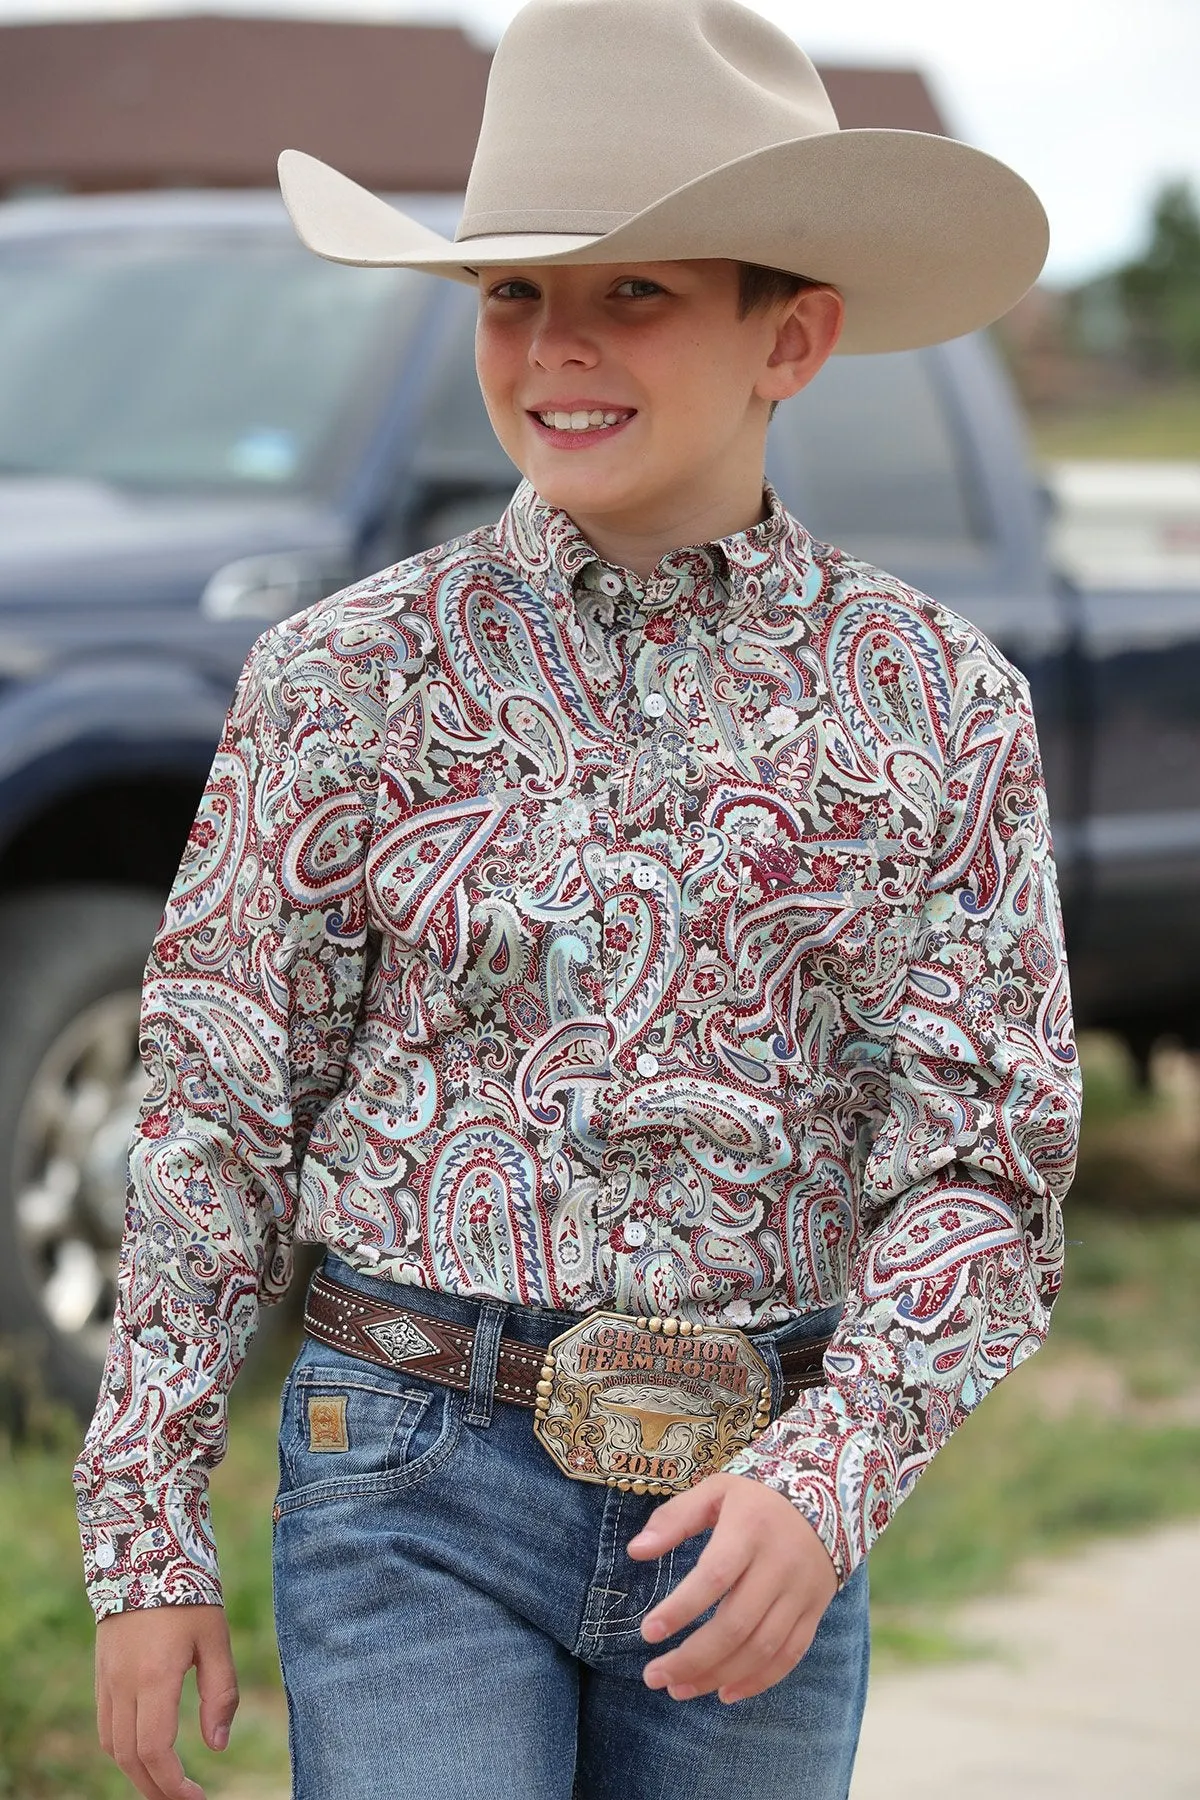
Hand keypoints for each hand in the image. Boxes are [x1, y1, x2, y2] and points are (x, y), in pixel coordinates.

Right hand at [95, 1603, 238, 1798]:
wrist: (143, 1552)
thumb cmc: (188, 1591)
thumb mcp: (216, 1638)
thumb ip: (220, 1693)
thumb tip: (217, 1746)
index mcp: (154, 1676)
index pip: (154, 1750)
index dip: (172, 1783)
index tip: (195, 1797)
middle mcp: (122, 1684)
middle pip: (129, 1758)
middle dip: (155, 1788)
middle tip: (183, 1799)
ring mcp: (107, 1679)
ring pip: (112, 1745)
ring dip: (137, 1771)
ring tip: (167, 1782)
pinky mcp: (102, 1674)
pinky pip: (106, 1725)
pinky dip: (123, 1748)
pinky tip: (147, 1750)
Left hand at [626, 1471, 837, 1703]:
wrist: (829, 1496)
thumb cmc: (758, 1496)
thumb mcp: (716, 1490)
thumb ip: (674, 1518)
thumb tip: (635, 1551)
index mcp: (749, 1529)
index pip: (714, 1577)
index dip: (681, 1609)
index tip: (648, 1632)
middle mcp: (779, 1564)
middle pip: (736, 1624)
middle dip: (692, 1658)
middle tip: (655, 1676)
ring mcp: (801, 1592)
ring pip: (761, 1647)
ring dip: (718, 1675)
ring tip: (679, 1689)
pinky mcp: (815, 1610)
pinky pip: (789, 1655)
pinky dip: (758, 1680)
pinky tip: (725, 1692)